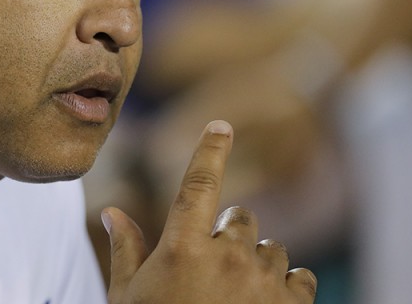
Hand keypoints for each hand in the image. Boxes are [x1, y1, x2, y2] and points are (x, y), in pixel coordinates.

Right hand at [103, 120, 315, 303]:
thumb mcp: (127, 297)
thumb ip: (125, 249)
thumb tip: (111, 211)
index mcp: (181, 248)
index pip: (198, 183)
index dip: (210, 150)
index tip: (221, 126)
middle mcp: (226, 258)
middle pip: (240, 218)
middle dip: (229, 235)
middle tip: (212, 268)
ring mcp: (263, 283)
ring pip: (272, 249)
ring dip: (258, 264)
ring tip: (236, 297)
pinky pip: (300, 277)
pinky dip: (286, 287)